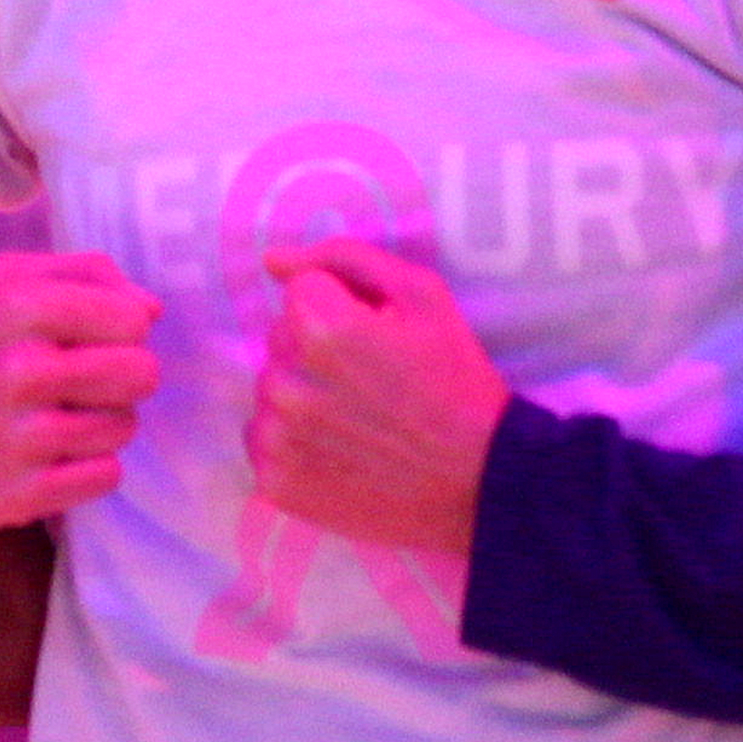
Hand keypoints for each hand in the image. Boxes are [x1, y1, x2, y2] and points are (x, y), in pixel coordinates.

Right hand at [0, 250, 160, 530]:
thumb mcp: (2, 286)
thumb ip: (82, 274)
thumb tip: (150, 308)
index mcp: (18, 308)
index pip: (132, 319)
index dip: (121, 331)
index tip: (89, 341)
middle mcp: (19, 369)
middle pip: (140, 373)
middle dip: (122, 379)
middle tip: (84, 385)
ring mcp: (20, 437)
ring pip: (125, 426)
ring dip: (103, 425)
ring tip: (61, 421)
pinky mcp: (22, 494)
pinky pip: (106, 475)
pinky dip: (89, 468)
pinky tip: (55, 457)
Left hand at [245, 241, 504, 554]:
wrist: (480, 480)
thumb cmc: (456, 382)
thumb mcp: (424, 296)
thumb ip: (346, 259)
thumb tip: (273, 259)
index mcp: (322, 330)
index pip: (300, 291)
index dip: (341, 307)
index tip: (373, 335)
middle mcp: (287, 384)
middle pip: (280, 340)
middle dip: (318, 349)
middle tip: (370, 380)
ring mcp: (277, 438)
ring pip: (270, 390)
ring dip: (302, 394)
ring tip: (356, 417)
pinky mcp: (275, 483)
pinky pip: (263, 441)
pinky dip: (293, 442)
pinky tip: (338, 449)